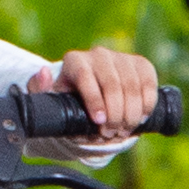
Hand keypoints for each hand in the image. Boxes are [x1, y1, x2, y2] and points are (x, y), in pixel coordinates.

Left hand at [37, 44, 161, 134]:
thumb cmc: (70, 100)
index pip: (86, 77)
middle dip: (114, 114)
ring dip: (131, 113)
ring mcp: (121, 57)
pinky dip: (147, 104)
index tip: (99, 122)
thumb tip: (43, 73)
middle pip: (112, 84)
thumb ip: (40, 90)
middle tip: (111, 133)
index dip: (94, 101)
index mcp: (75, 61)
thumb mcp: (52, 99)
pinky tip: (140, 118)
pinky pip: (149, 83)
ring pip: (132, 86)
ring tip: (123, 131)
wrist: (93, 95)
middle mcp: (98, 55)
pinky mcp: (141, 64)